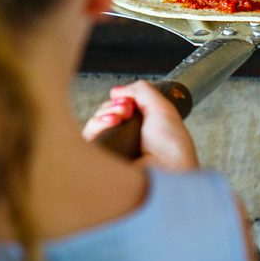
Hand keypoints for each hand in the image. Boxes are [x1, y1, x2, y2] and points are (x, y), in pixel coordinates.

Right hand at [83, 80, 199, 171]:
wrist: (169, 169)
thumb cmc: (172, 147)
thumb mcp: (161, 107)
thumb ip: (140, 90)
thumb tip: (116, 91)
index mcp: (139, 130)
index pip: (117, 110)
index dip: (120, 101)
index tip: (129, 102)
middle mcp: (124, 140)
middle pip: (103, 115)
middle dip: (113, 106)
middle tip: (126, 110)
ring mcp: (112, 151)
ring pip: (93, 125)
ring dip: (105, 113)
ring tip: (120, 117)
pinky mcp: (100, 162)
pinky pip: (87, 139)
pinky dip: (96, 125)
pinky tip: (111, 123)